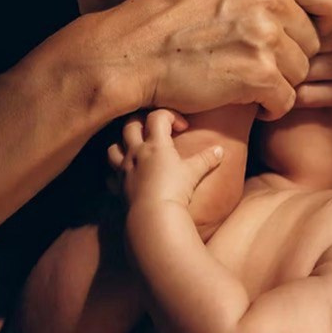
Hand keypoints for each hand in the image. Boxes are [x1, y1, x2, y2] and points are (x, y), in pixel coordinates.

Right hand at [82, 0, 331, 121]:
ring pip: (302, 72)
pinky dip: (268, 105)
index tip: (300, 26)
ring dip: (278, 79)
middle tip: (256, 52)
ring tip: (243, 70)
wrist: (130, 50)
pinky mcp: (256, 75)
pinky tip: (244, 94)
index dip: (323, 16)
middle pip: (316, 40)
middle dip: (293, 52)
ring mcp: (265, 37)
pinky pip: (286, 100)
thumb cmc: (171, 3)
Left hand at [107, 110, 224, 211]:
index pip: (158, 117)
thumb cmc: (175, 190)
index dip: (170, 116)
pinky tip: (126, 176)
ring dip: (122, 144)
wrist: (153, 216)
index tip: (182, 127)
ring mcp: (124, 170)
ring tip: (134, 149)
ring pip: (114, 148)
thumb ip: (206, 159)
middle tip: (155, 131)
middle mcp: (136, 153)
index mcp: (155, 145)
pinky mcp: (118, 187)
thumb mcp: (194, 173)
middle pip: (130, 126)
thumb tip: (220, 151)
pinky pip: (111, 176)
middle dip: (142, 123)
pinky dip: (116, 173)